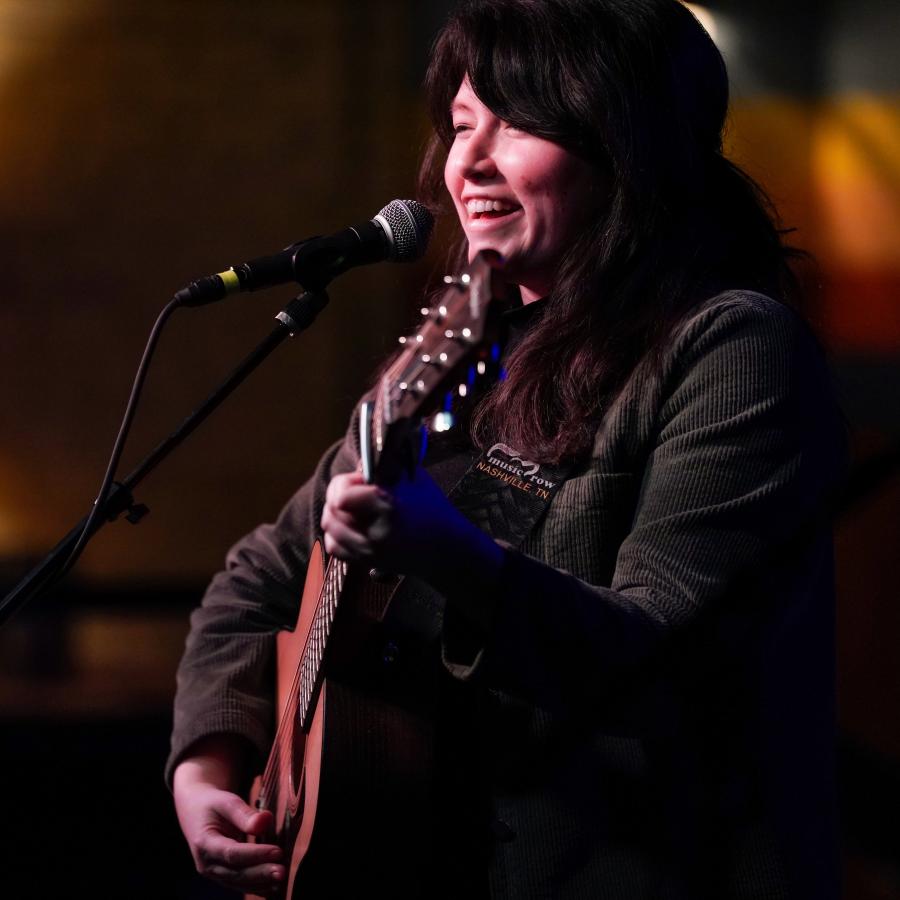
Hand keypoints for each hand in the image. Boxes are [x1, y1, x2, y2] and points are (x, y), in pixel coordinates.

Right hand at [173, 743, 283, 894]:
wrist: (196, 812)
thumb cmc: (213, 805)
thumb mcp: (226, 802)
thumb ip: (245, 813)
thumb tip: (265, 821)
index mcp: (204, 843)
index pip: (232, 853)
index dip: (255, 854)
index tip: (277, 851)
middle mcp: (206, 863)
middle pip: (236, 873)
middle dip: (260, 874)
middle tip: (282, 872)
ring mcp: (213, 873)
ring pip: (238, 882)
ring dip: (261, 884)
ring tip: (282, 880)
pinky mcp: (222, 875)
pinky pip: (239, 884)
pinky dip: (257, 887)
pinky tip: (274, 888)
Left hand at [321, 468, 503, 596]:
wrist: (447, 547)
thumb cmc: (432, 509)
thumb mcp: (414, 478)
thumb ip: (385, 467)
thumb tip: (358, 465)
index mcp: (388, 505)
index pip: (341, 495)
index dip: (345, 483)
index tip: (360, 480)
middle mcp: (375, 531)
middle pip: (331, 512)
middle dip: (336, 497)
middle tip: (353, 493)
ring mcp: (371, 551)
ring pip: (330, 530)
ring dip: (335, 515)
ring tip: (351, 509)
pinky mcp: (368, 563)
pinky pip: (335, 548)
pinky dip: (337, 535)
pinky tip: (351, 527)